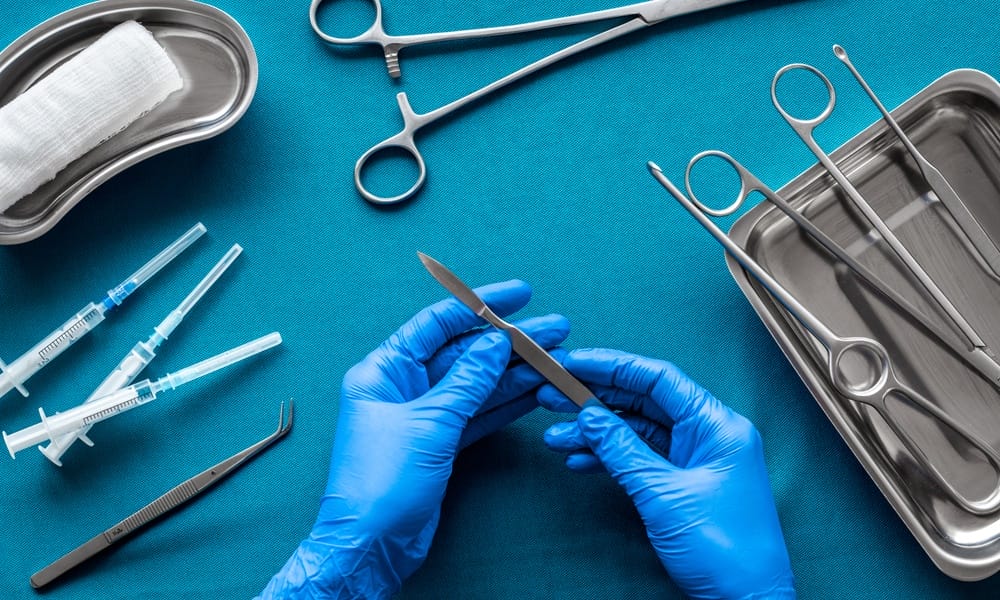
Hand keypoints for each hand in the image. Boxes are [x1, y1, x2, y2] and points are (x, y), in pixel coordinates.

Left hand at [258, 280, 568, 598]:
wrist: (370, 546)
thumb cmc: (379, 483)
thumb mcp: (429, 423)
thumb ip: (466, 381)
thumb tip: (495, 343)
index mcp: (383, 371)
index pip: (436, 324)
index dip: (479, 304)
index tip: (519, 294)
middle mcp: (402, 387)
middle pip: (464, 352)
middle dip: (510, 341)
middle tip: (554, 328)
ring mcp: (423, 416)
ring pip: (477, 384)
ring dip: (517, 371)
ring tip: (558, 357)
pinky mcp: (440, 444)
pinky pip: (478, 414)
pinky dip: (507, 403)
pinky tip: (538, 389)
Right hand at [539, 349, 794, 599]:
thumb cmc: (724, 549)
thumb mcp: (663, 494)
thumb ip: (623, 449)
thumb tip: (590, 415)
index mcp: (717, 424)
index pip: (658, 378)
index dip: (612, 366)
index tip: (573, 363)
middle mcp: (708, 434)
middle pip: (644, 401)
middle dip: (596, 398)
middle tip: (552, 394)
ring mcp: (695, 459)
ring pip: (637, 430)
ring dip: (595, 432)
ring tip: (555, 437)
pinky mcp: (683, 483)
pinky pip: (641, 457)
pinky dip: (609, 457)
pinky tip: (579, 460)